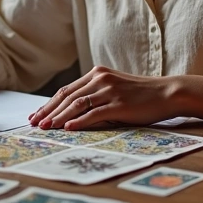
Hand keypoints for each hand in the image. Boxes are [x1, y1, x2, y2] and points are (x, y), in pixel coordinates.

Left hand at [29, 66, 179, 129]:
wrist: (168, 93)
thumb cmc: (141, 96)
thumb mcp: (115, 90)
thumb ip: (96, 97)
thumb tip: (72, 114)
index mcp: (97, 74)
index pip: (67, 90)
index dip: (49, 103)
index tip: (36, 115)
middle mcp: (101, 79)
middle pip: (67, 96)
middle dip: (49, 111)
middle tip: (35, 124)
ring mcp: (110, 91)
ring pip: (77, 104)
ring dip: (59, 117)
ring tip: (47, 127)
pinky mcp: (119, 104)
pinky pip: (94, 113)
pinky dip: (79, 121)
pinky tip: (68, 128)